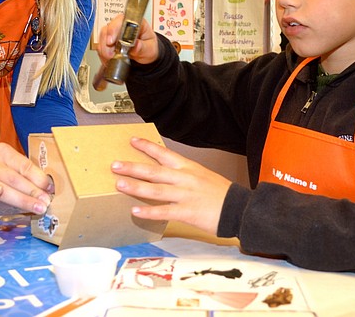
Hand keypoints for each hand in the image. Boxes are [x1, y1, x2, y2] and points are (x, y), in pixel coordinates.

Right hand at [0, 142, 51, 212]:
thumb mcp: (3, 165)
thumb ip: (20, 174)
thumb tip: (45, 188)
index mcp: (5, 152)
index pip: (26, 165)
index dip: (40, 178)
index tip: (51, 189)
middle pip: (17, 177)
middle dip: (34, 191)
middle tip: (47, 202)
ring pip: (5, 186)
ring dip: (23, 198)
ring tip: (37, 207)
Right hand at [95, 13, 159, 66]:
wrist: (145, 54)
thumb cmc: (148, 47)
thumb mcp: (150, 49)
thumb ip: (143, 47)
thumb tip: (136, 45)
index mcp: (135, 22)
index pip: (121, 20)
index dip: (114, 29)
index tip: (111, 41)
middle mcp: (122, 24)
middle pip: (108, 28)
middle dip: (106, 43)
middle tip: (110, 55)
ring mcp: (113, 32)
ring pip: (102, 37)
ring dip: (104, 50)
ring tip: (111, 58)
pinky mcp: (108, 40)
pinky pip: (100, 45)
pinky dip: (103, 54)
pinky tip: (109, 59)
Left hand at [111, 137, 231, 235]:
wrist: (239, 209)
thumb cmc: (221, 193)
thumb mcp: (203, 176)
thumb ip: (184, 175)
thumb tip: (164, 175)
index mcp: (189, 168)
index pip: (164, 154)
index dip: (147, 147)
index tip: (132, 141)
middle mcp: (185, 179)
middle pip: (155, 171)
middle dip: (133, 167)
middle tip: (115, 165)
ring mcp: (186, 195)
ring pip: (156, 190)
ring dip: (136, 186)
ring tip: (119, 184)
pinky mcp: (188, 212)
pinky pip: (164, 211)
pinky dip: (148, 211)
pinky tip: (135, 210)